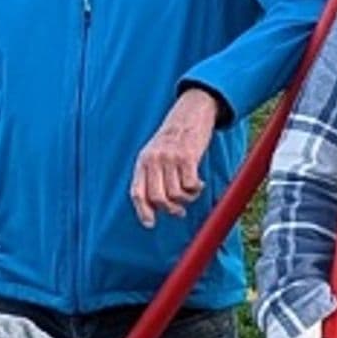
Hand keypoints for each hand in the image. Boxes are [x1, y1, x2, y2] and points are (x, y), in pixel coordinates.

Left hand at [128, 90, 220, 225]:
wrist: (190, 113)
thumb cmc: (173, 139)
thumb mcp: (155, 154)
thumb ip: (152, 176)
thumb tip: (155, 208)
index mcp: (143, 161)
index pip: (137, 193)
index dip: (143, 212)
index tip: (150, 224)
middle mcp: (153, 160)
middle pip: (157, 198)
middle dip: (170, 210)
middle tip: (180, 211)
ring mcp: (170, 158)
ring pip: (176, 195)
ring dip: (186, 199)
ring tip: (191, 192)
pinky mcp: (187, 157)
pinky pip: (190, 185)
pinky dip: (196, 190)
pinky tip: (199, 184)